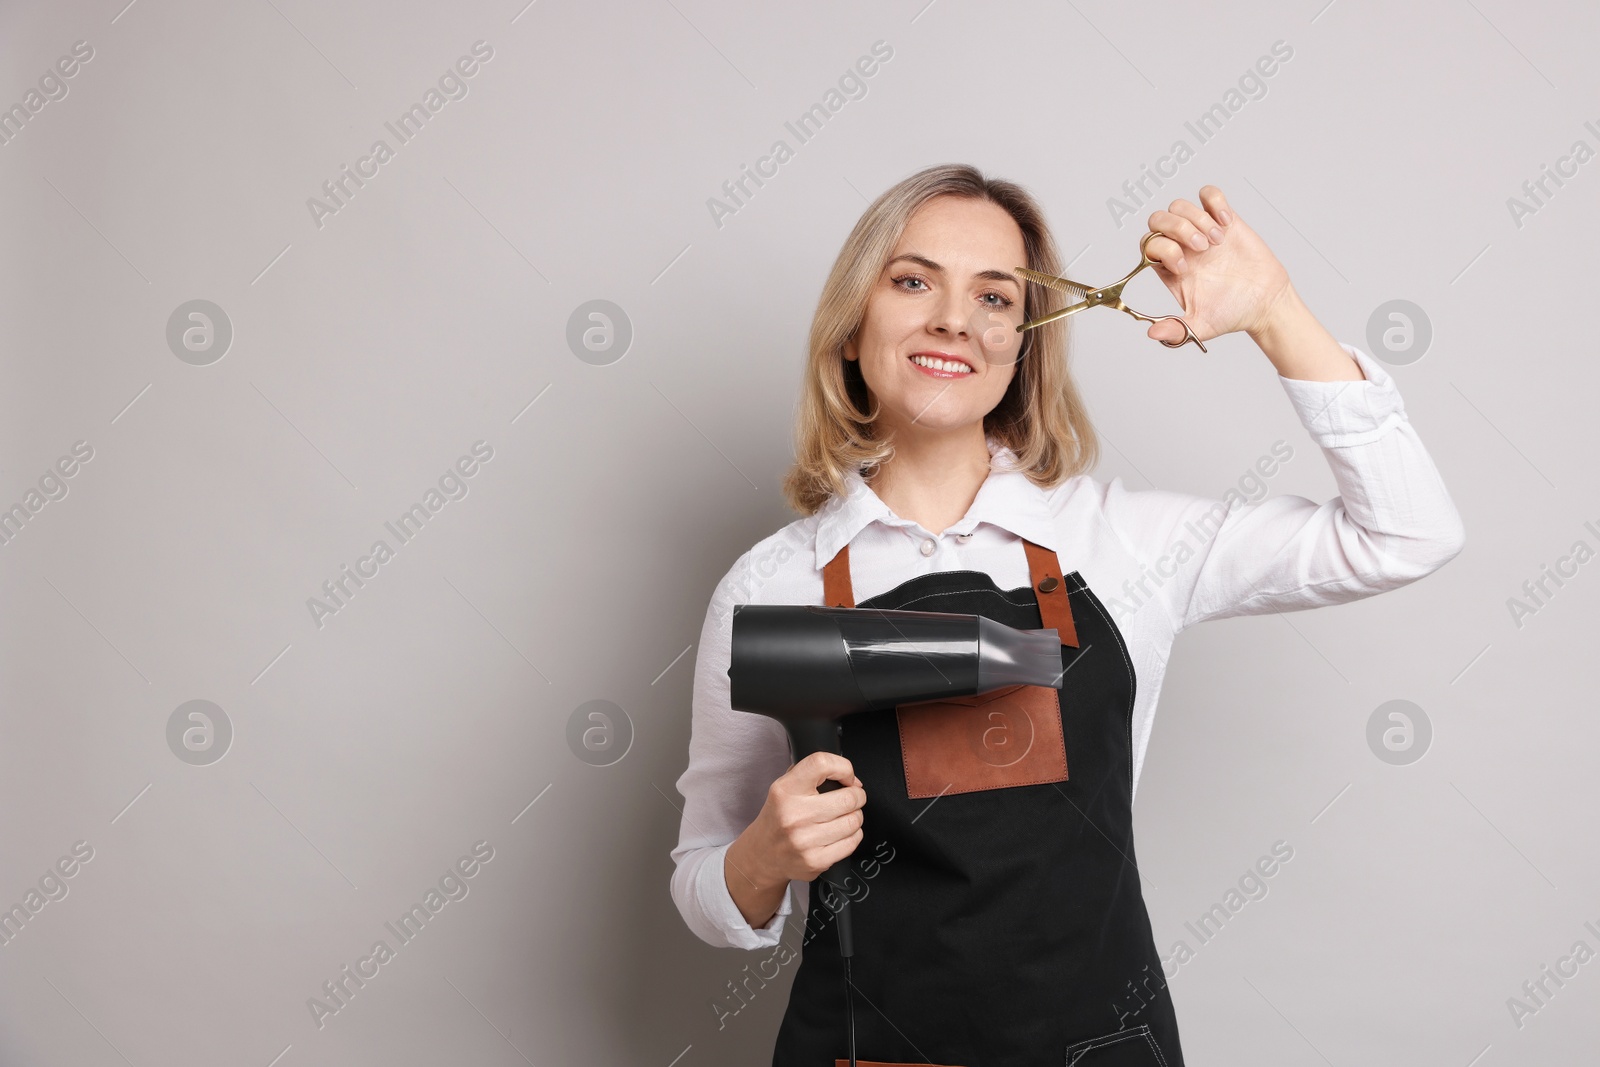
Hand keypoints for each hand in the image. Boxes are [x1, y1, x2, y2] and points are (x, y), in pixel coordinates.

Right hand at [725, 751, 865, 926]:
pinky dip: (853, 836)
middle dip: (857, 796)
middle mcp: (795, 815)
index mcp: (786, 790)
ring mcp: (805, 841)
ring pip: (854, 821)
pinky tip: (841, 833)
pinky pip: (851, 843)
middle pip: (849, 798)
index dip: (843, 767)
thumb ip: (811, 774)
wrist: (762, 854)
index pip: (821, 764)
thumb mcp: (784, 787)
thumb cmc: (779, 817)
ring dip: (855, 817)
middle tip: (852, 798)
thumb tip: (850, 779)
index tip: (847, 777)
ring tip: (844, 816)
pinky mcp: (815, 861)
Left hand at [1139, 186, 1292, 345]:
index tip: (1184, 267)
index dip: (1161, 249)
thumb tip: (1152, 334)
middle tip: (1202, 248)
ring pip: (1180, 205)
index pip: (1148, 245)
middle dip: (1177, 228)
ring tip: (1217, 242)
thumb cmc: (1232, 313)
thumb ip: (1176, 331)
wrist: (1264, 302)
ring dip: (1198, 219)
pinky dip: (1215, 202)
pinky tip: (1226, 223)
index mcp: (1169, 268)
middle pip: (1158, 219)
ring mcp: (1201, 230)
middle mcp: (1181, 246)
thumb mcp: (1201, 326)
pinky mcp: (1224, 219)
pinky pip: (1208, 194)